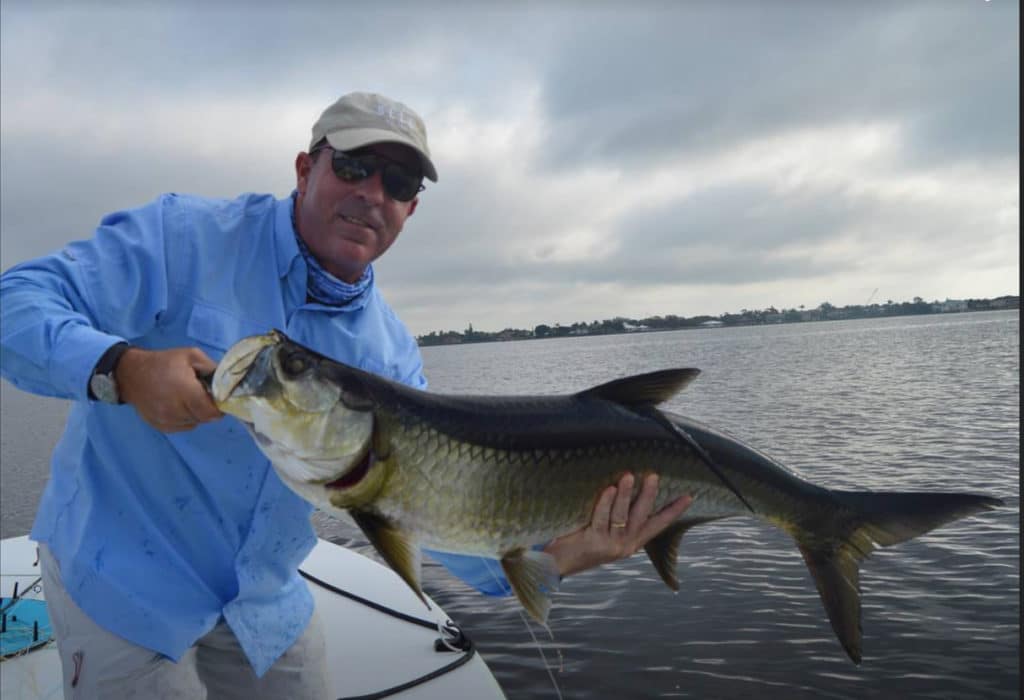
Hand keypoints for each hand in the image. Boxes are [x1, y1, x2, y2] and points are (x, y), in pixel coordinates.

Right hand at [116, 347, 222, 432]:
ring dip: (196, 413)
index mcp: (186, 392)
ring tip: (188, 397)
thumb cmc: (164, 363)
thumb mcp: (191, 356)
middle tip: (202, 394)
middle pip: (204, 418)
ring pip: (194, 423)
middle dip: (208, 408)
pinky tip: (178, 404)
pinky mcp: (161, 426)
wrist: (131, 374)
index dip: (219, 407)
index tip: (218, 397)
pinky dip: (186, 418)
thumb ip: (212, 369)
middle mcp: (176, 410)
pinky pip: (183, 426)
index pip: (212, 412)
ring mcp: (167, 420)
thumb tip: (227, 382)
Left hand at [544, 473, 692, 577]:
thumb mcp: (607, 533)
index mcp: (632, 543)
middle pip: (642, 517)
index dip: (673, 511)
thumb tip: (628, 485)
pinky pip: (601, 518)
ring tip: (629, 476)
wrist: (557, 564)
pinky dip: (605, 502)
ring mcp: (609, 545)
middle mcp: (625, 545)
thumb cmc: (581, 542)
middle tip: (654, 476)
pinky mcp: (592, 542)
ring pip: (622, 516)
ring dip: (626, 495)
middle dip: (649, 496)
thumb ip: (619, 517)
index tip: (689, 497)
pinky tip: (608, 489)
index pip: (658, 525)